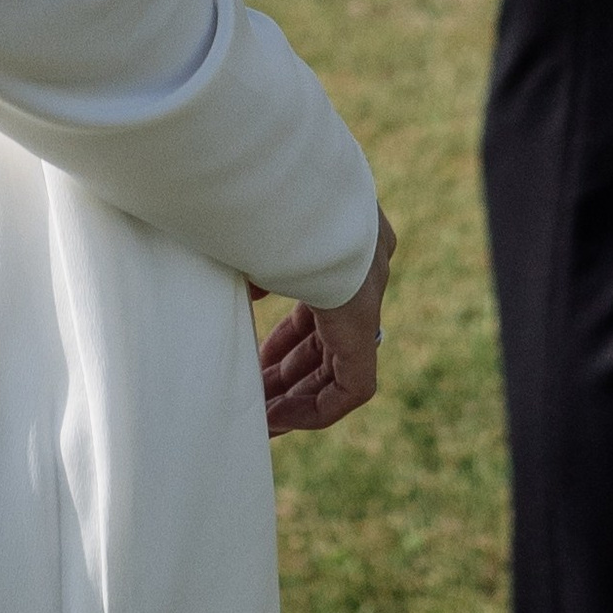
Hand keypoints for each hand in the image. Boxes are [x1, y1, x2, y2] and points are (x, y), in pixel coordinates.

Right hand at [259, 210, 394, 437]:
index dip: (285, 339)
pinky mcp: (363, 333)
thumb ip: (252, 266)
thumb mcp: (253, 236)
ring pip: (336, 369)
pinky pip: (350, 390)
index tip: (257, 360)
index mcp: (337, 248)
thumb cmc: (260, 203)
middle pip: (325, 343)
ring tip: (258, 419)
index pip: (317, 309)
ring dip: (297, 396)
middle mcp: (359, 277)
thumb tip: (247, 294)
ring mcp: (365, 303)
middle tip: (253, 398)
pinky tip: (276, 418)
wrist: (289, 192)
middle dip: (287, 373)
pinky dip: (314, 409)